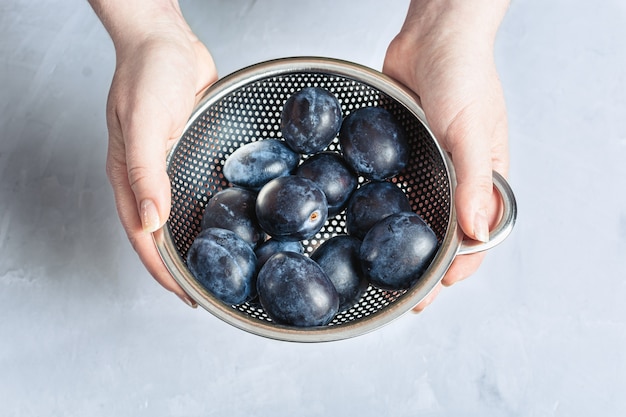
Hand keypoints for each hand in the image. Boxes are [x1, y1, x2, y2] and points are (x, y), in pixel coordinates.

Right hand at [91, 0, 217, 305]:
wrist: (167, 40)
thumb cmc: (148, 73)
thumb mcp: (144, 122)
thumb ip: (144, 173)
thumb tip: (150, 221)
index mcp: (128, 176)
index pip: (143, 236)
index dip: (162, 270)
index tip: (185, 295)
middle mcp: (148, 177)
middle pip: (160, 233)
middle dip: (180, 265)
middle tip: (207, 288)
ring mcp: (169, 166)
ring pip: (180, 215)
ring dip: (196, 240)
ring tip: (221, 264)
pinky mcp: (189, 152)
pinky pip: (198, 190)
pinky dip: (210, 210)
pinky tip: (230, 219)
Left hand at [383, 0, 509, 311]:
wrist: (431, 36)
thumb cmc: (463, 75)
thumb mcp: (471, 130)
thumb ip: (474, 181)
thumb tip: (476, 232)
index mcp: (482, 179)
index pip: (477, 235)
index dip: (460, 266)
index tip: (438, 289)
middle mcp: (454, 178)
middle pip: (440, 233)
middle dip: (422, 267)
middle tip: (401, 295)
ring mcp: (425, 167)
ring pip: (412, 215)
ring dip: (397, 242)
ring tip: (375, 268)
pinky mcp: (399, 154)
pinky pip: (389, 187)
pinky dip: (379, 208)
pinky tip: (360, 224)